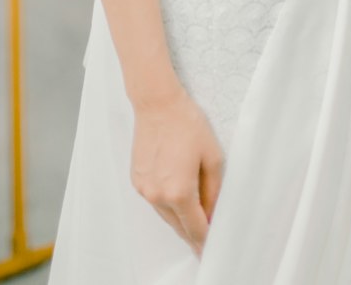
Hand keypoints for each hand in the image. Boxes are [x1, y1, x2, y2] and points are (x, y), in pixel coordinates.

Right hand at [130, 83, 223, 257]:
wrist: (157, 104)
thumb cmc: (186, 124)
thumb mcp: (212, 157)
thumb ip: (213, 191)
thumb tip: (212, 213)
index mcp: (180, 192)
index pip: (195, 228)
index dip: (205, 240)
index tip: (212, 246)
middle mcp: (158, 196)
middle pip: (179, 226)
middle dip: (193, 232)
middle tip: (205, 235)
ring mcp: (145, 190)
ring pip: (166, 215)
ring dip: (180, 217)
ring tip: (194, 213)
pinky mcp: (137, 181)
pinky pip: (155, 201)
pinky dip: (167, 203)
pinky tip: (176, 193)